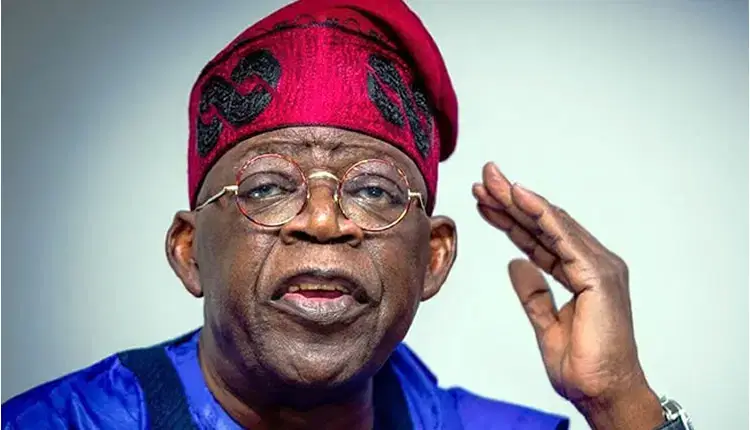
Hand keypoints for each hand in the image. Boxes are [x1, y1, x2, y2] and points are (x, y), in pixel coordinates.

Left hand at [472, 162, 663, 428]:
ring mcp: (598, 266)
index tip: (484, 202)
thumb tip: (515, 265)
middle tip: (483, 177)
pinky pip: (563, 237)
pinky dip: (540, 213)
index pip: (539, 238)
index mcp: (580, 274)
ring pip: (550, 224)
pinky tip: (519, 195)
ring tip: (491, 181)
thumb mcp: (546, 323)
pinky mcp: (597, 275)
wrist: (602, 391)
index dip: (510, 219)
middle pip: (543, 225)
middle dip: (510, 200)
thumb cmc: (583, 364)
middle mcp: (592, 264)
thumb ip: (533, 293)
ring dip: (518, 200)